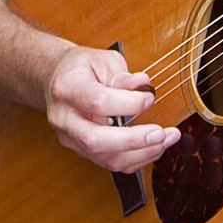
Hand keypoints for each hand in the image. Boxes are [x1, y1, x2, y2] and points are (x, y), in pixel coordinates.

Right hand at [42, 45, 178, 173]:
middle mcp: (63, 118)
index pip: (99, 103)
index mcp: (66, 88)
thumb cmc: (81, 67)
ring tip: (166, 139)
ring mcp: (70, 138)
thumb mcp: (102, 59)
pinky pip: (110, 163)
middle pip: (96, 140)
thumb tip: (143, 86)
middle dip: (133, 140)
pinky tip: (154, 146)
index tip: (149, 97)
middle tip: (160, 133)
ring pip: (106, 159)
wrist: (56, 79)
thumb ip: (121, 74)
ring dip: (141, 153)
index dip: (129, 103)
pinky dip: (136, 158)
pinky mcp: (81, 150)